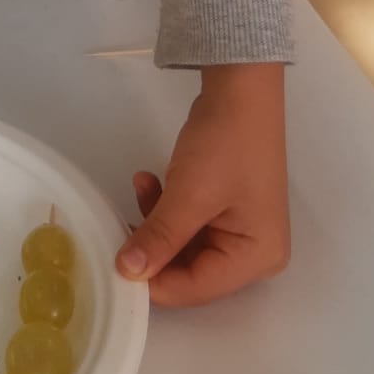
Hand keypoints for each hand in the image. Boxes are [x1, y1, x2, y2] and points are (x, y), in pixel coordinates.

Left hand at [116, 62, 289, 308]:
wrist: (241, 86)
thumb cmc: (225, 143)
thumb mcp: (189, 194)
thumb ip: (158, 238)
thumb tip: (126, 273)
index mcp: (258, 258)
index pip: (196, 288)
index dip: (154, 281)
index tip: (115, 266)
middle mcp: (255, 253)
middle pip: (190, 270)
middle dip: (154, 249)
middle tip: (119, 228)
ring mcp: (241, 229)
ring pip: (183, 246)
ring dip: (156, 221)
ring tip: (140, 187)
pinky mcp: (225, 208)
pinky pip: (188, 223)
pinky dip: (166, 207)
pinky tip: (148, 179)